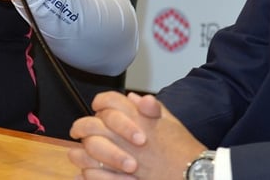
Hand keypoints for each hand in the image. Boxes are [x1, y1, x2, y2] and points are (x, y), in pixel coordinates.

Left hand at [68, 91, 206, 179]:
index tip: (95, 108)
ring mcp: (122, 158)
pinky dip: (87, 174)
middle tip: (76, 131)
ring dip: (79, 152)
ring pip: (89, 152)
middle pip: (92, 126)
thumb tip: (132, 98)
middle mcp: (126, 136)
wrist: (193, 173)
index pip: (108, 102)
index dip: (99, 103)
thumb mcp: (170, 121)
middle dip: (80, 127)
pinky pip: (96, 176)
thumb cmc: (183, 148)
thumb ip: (150, 108)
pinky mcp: (123, 178)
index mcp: (137, 118)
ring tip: (75, 153)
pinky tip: (84, 173)